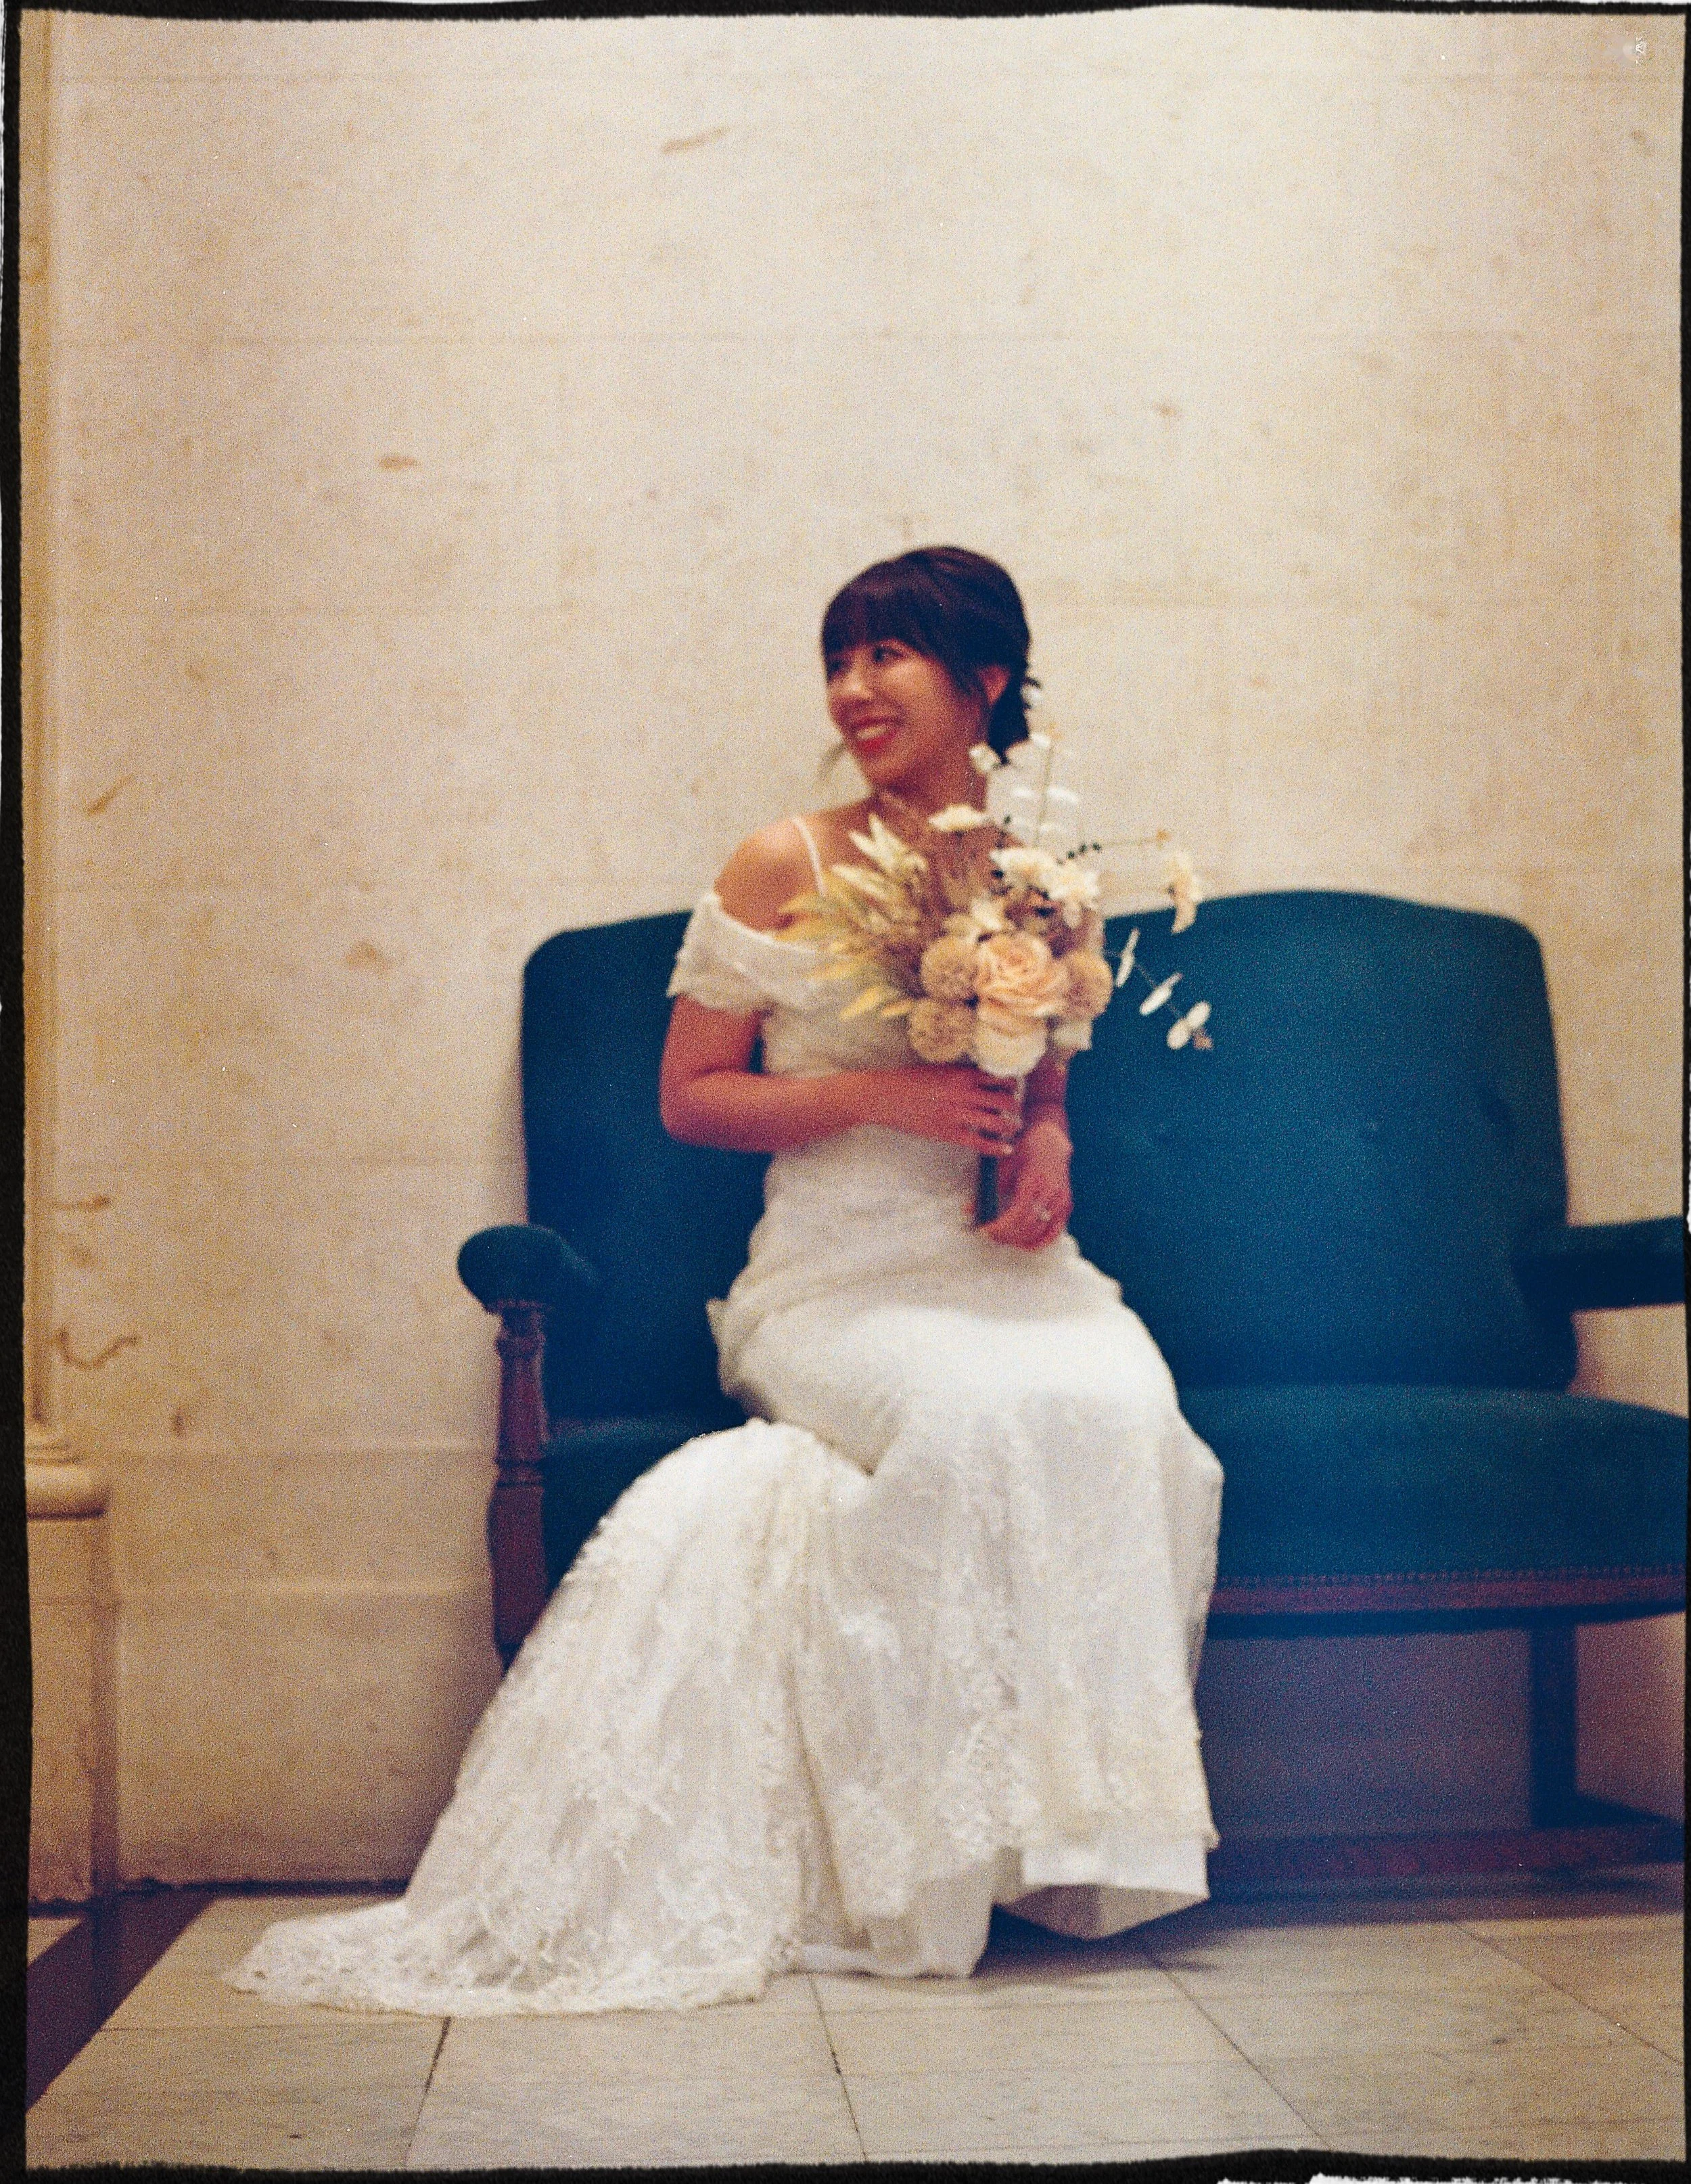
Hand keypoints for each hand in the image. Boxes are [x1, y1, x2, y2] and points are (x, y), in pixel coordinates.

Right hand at [860, 1065, 1024, 1156]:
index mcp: (963, 1075)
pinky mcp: (950, 1133)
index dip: (1011, 1084)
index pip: (1000, 1078)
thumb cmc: (909, 1080)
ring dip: (1012, 1126)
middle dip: (1016, 1106)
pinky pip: (981, 1143)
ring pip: (999, 1122)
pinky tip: (1007, 1149)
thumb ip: (961, 1074)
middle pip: (1005, 1101)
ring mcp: (959, 1115)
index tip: (1013, 1089)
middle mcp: (966, 1093)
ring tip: (1015, 1128)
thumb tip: (981, 1080)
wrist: (885, 1096)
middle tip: (1017, 1110)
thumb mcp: (939, 1069)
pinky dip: (997, 1147)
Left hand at [984, 1114, 1071, 1250]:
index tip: (985, 1231)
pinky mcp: (1066, 1206)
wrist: (1050, 1141)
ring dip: (1019, 1240)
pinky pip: (1054, 1232)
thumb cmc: (1024, 1151)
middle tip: (990, 1235)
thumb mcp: (1003, 1165)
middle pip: (1028, 1226)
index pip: (1018, 1214)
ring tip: (1003, 1238)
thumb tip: (967, 1209)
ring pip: (1040, 1232)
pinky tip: (1025, 1245)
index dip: (1000, 1227)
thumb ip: (987, 1189)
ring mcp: (1061, 1201)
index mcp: (1034, 1181)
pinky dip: (1039, 1242)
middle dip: (1007, 1235)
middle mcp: (1051, 1192)